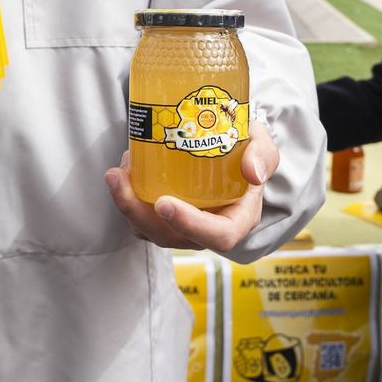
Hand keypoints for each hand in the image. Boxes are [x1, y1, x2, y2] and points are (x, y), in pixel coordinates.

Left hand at [103, 121, 279, 252]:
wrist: (231, 148)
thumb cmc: (247, 150)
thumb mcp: (263, 145)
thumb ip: (263, 154)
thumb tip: (252, 172)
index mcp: (237, 220)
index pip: (218, 236)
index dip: (190, 224)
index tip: (163, 203)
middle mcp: (206, 230)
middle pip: (170, 236)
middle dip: (138, 212)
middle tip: (119, 178)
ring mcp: (182, 227)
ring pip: (148, 229)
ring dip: (126, 203)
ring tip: (117, 170)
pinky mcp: (163, 218)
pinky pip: (141, 217)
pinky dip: (127, 196)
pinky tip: (124, 168)